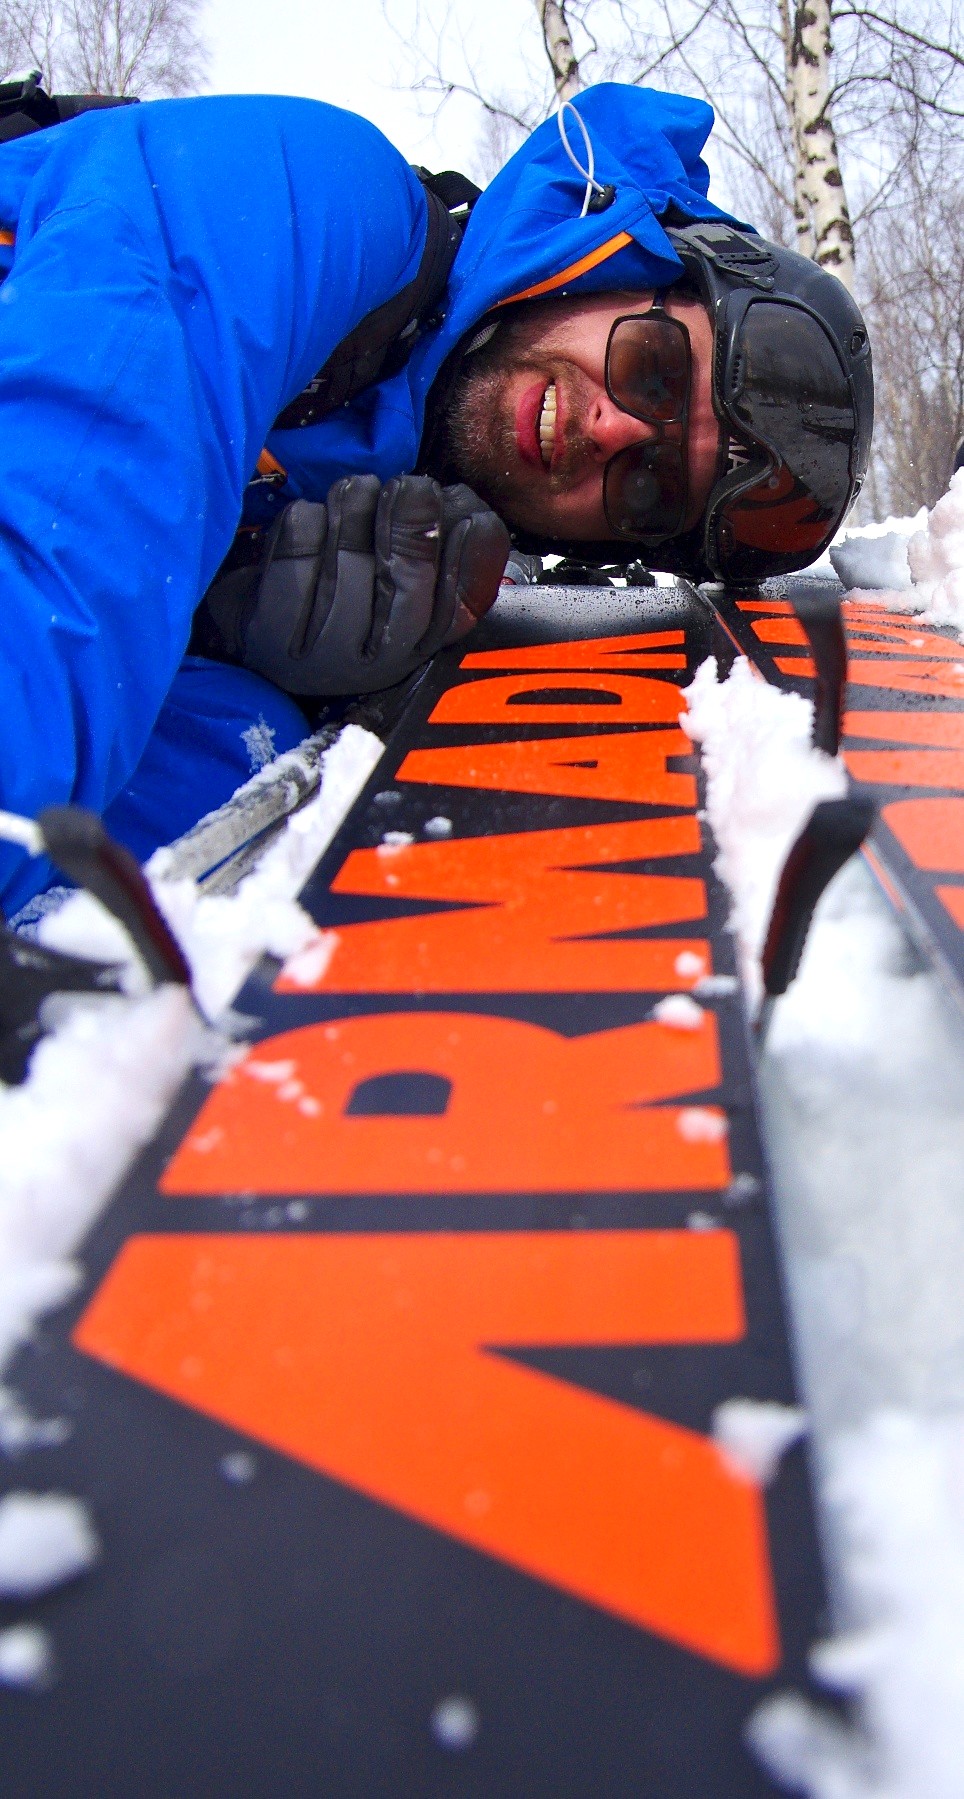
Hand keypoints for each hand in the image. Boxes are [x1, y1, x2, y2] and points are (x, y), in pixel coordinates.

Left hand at [200, 475, 508, 696]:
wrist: (260, 639)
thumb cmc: (341, 599)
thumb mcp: (400, 587)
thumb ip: (439, 547)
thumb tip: (466, 505)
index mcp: (417, 650)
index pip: (461, 609)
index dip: (471, 558)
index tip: (471, 516)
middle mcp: (374, 661)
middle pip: (405, 581)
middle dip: (411, 518)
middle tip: (409, 484)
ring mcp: (321, 648)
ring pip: (348, 552)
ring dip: (356, 502)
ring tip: (355, 491)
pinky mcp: (271, 622)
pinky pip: (299, 541)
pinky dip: (306, 515)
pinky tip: (312, 519)